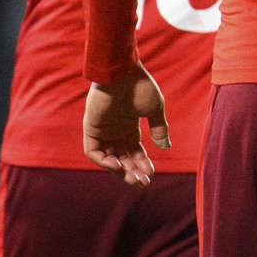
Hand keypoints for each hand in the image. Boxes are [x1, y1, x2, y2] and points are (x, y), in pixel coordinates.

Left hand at [82, 62, 168, 187]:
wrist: (123, 72)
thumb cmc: (140, 87)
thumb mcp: (155, 109)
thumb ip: (159, 128)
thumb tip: (166, 146)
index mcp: (129, 125)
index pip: (135, 150)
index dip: (142, 163)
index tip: (152, 174)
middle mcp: (115, 129)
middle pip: (122, 157)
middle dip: (132, 171)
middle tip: (142, 183)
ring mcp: (102, 130)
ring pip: (109, 158)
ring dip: (120, 170)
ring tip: (133, 179)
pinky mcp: (91, 128)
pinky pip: (94, 152)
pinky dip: (104, 161)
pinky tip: (118, 166)